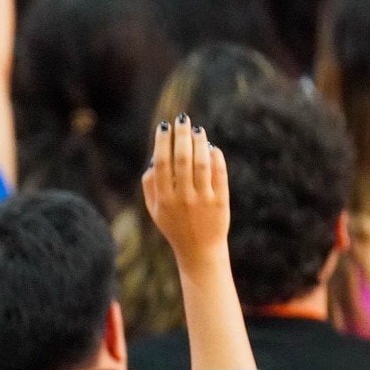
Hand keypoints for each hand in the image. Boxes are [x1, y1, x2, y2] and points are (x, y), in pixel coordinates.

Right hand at [142, 114, 228, 267]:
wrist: (199, 250)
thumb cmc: (174, 227)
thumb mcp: (155, 211)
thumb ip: (150, 186)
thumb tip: (154, 158)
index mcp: (163, 200)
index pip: (162, 164)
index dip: (163, 142)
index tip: (164, 126)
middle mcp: (183, 198)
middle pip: (182, 158)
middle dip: (182, 135)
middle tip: (182, 119)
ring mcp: (203, 199)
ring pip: (202, 162)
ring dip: (199, 142)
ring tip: (197, 130)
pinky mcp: (220, 200)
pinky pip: (219, 172)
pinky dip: (216, 156)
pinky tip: (211, 147)